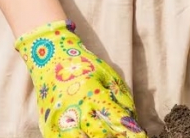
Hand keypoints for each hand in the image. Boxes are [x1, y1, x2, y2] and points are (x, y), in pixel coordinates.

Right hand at [15, 20, 146, 137]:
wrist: (50, 59)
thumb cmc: (85, 66)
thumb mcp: (108, 76)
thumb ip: (122, 99)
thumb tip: (133, 121)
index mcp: (93, 93)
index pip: (116, 118)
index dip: (131, 131)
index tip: (141, 136)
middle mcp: (76, 108)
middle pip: (99, 135)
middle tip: (123, 137)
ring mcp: (60, 119)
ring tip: (106, 137)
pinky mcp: (49, 125)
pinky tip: (85, 136)